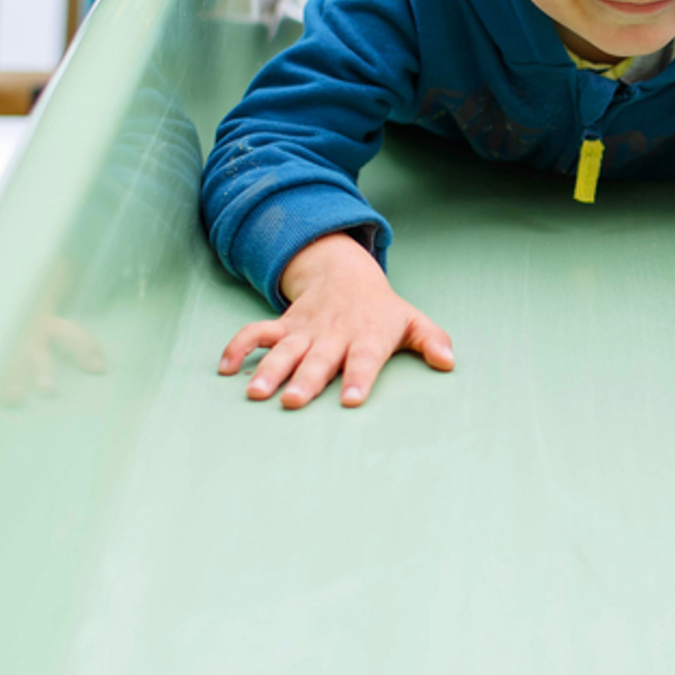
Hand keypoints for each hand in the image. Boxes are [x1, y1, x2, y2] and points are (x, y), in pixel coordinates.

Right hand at [217, 232, 454, 408]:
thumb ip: (431, 340)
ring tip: (256, 393)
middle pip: (319, 360)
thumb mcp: (411, 321)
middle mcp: (334, 335)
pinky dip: (239, 347)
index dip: (359, 378)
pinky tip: (224, 368)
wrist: (346, 272)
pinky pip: (256, 333)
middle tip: (291, 402)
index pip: (365, 359)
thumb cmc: (382, 309)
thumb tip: (450, 362)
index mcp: (367, 336)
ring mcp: (306, 330)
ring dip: (269, 369)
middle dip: (306, 380)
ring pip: (285, 349)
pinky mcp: (283, 325)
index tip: (351, 400)